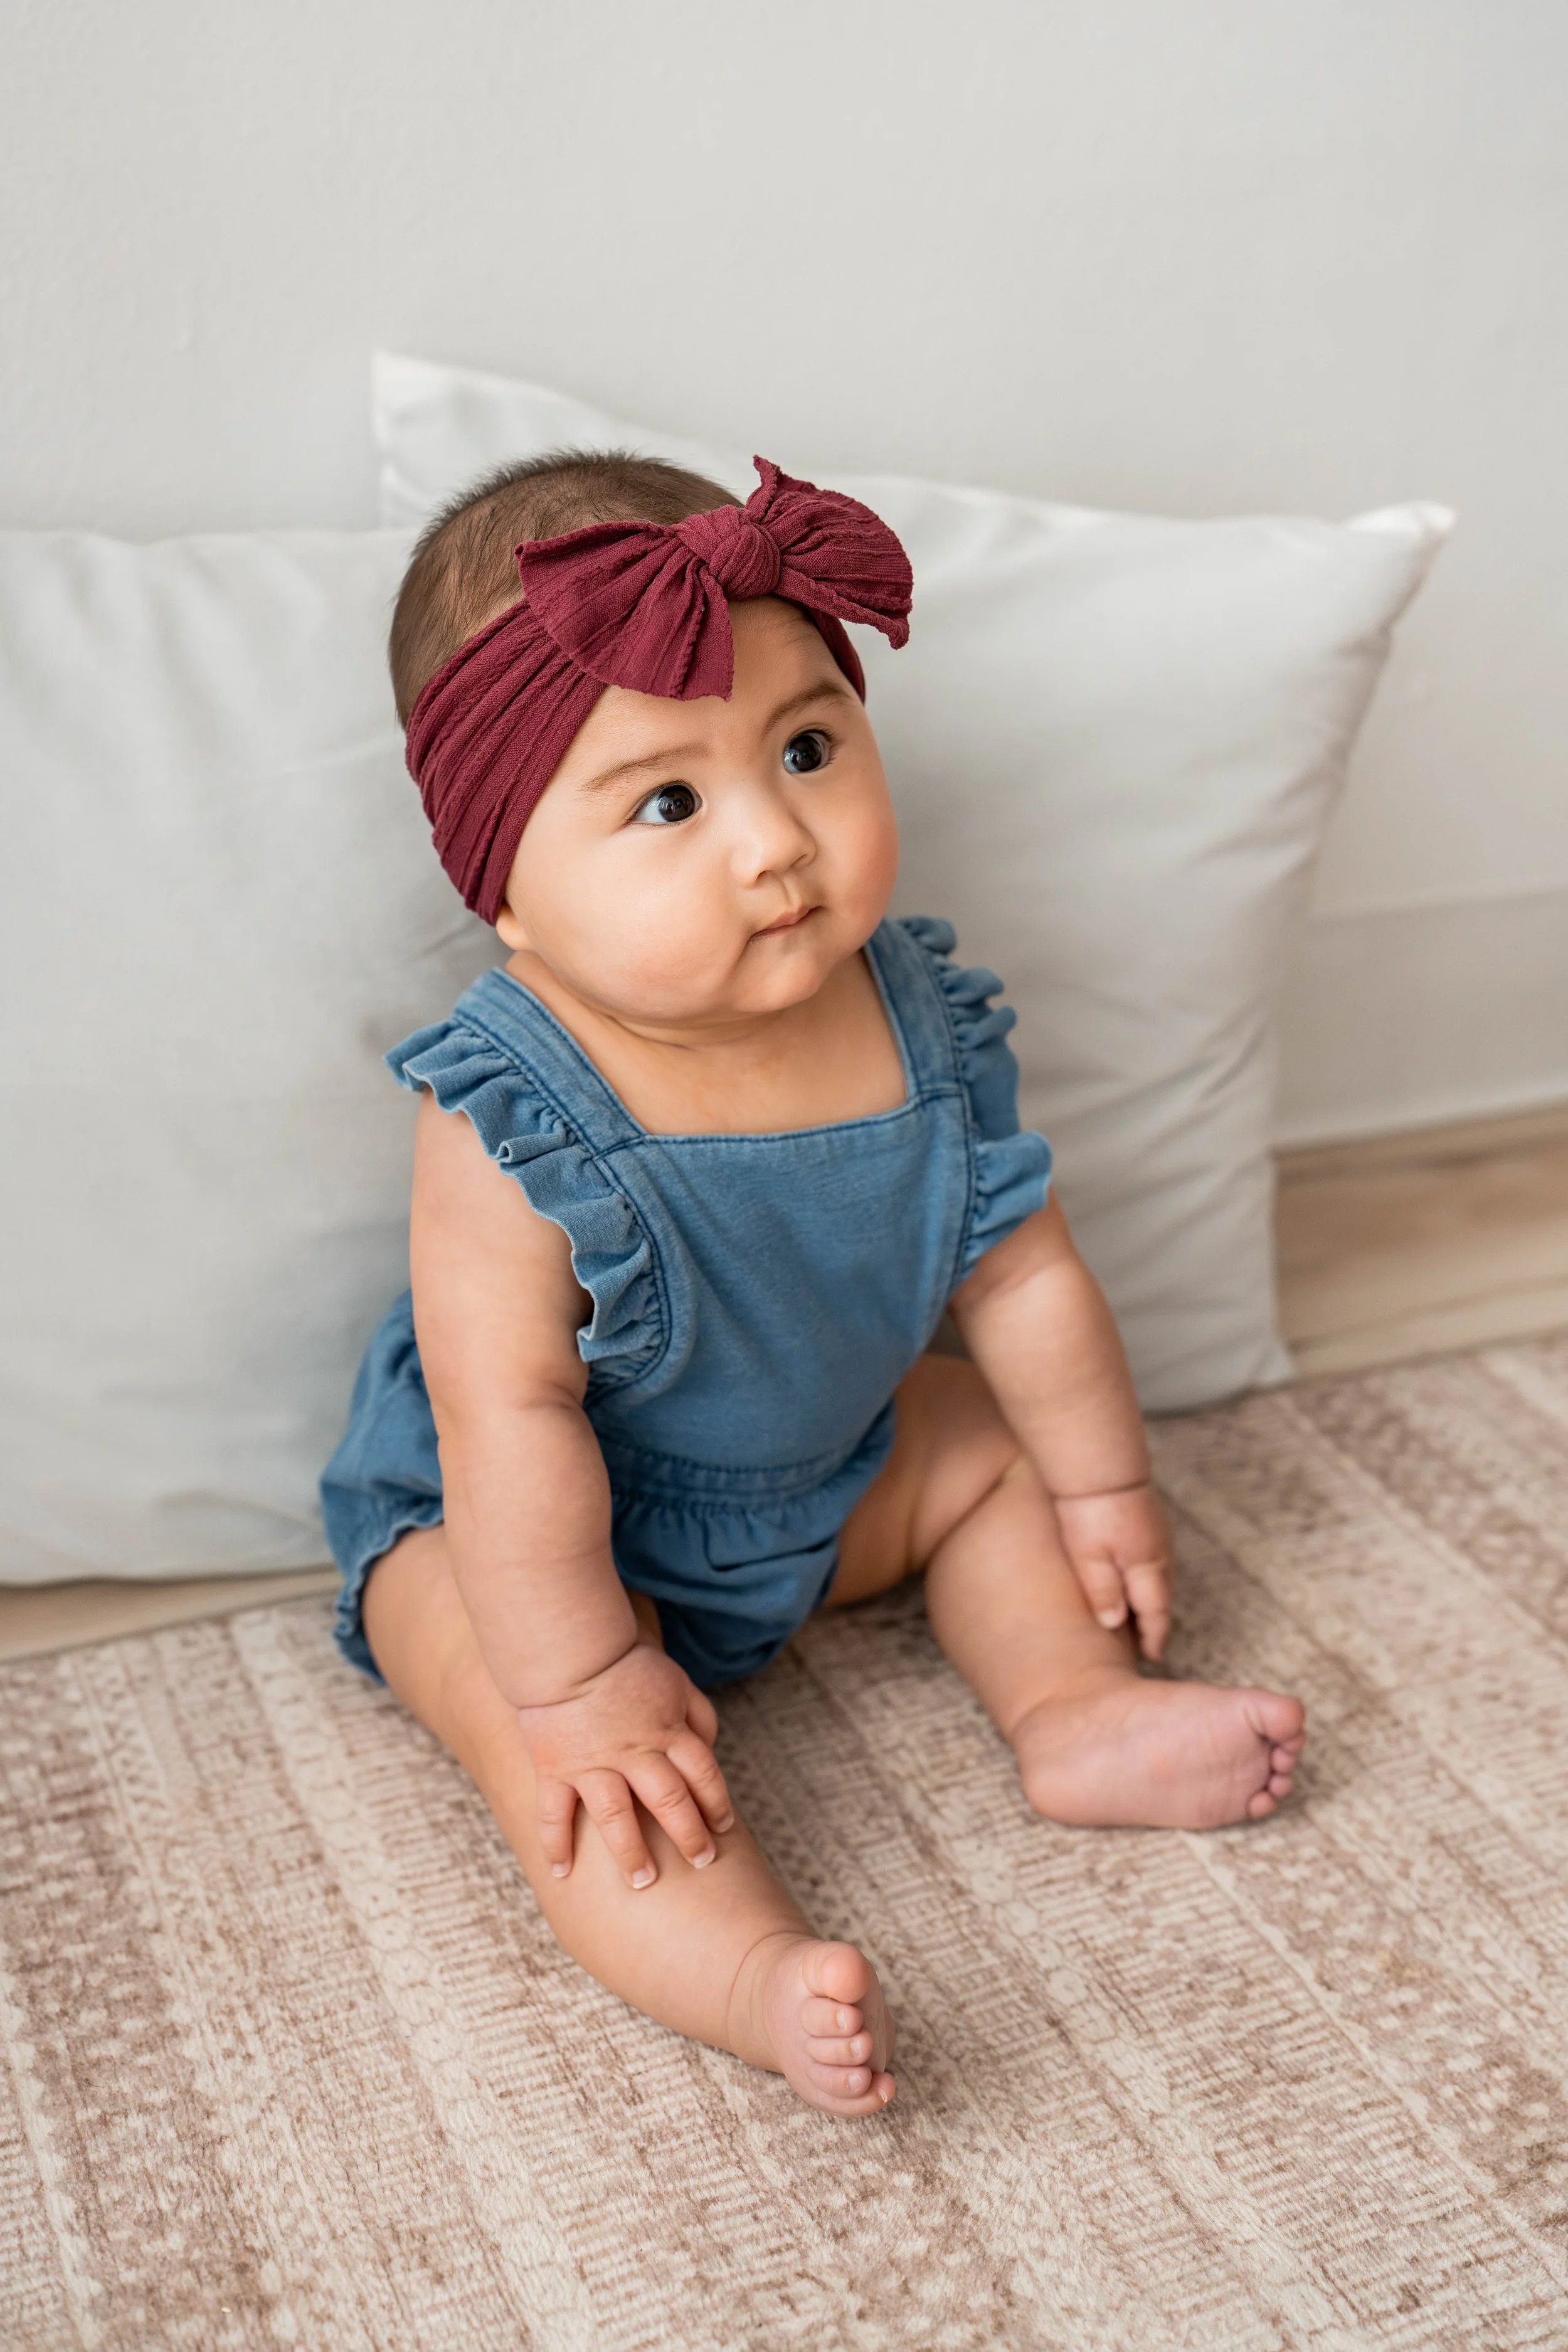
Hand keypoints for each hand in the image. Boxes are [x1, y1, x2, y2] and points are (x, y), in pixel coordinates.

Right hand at [516, 1640, 734, 1887]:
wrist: (568, 1648)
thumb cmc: (625, 1664)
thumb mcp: (675, 1680)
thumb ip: (698, 1713)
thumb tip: (711, 1746)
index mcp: (667, 1730)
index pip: (703, 1774)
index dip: (716, 1802)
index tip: (724, 1827)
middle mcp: (635, 1752)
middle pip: (669, 1801)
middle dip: (688, 1835)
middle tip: (700, 1861)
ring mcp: (593, 1764)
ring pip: (617, 1818)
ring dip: (631, 1854)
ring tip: (643, 1882)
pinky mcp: (555, 1768)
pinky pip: (554, 1813)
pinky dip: (556, 1844)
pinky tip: (562, 1873)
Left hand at [1052, 1480, 1172, 1660]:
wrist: (1099, 1459)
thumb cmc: (1091, 1509)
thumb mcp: (1090, 1558)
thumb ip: (1103, 1593)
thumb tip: (1114, 1625)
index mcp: (1147, 1569)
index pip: (1156, 1615)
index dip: (1153, 1638)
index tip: (1150, 1657)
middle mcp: (1160, 1553)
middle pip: (1160, 1597)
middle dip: (1154, 1621)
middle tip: (1143, 1642)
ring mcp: (1158, 1532)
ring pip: (1158, 1575)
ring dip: (1150, 1596)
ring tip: (1136, 1612)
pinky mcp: (1150, 1516)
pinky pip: (1152, 1555)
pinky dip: (1145, 1572)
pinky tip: (1131, 1572)